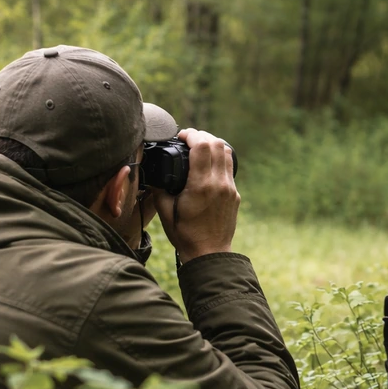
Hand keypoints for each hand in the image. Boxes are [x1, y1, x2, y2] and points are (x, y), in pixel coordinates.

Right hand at [152, 128, 238, 263]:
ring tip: (199, 148)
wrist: (209, 254)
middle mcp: (219, 184)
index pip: (202, 145)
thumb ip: (158, 190)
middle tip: (189, 139)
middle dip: (202, 136)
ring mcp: (230, 189)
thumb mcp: (165, 212)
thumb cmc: (185, 235)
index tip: (181, 136)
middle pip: (217, 143)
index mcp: (201, 186)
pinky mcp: (235, 194)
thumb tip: (153, 174)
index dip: (191, 134)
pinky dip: (219, 159)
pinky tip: (208, 165)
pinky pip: (229, 168)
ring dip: (213, 145)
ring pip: (227, 153)